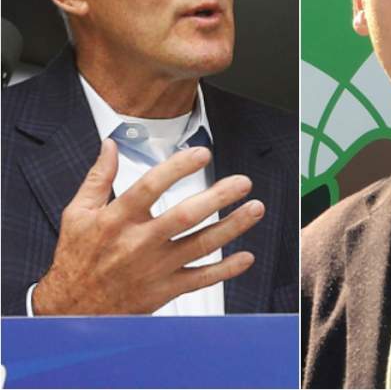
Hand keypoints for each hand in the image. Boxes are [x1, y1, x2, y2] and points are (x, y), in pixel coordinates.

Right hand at [32, 140, 263, 314]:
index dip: (177, 168)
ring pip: (201, 245)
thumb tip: (110, 145)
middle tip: (242, 182)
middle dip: (218, 197)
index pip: (150, 187)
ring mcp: (155, 267)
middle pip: (185, 216)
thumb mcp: (78, 214)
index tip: (201, 153)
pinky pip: (202, 279)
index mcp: (117, 220)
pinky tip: (246, 257)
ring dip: (232, 226)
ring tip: (255, 209)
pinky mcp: (165, 290)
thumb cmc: (78, 258)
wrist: (73, 308)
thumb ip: (98, 178)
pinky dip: (227, 269)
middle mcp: (139, 243)